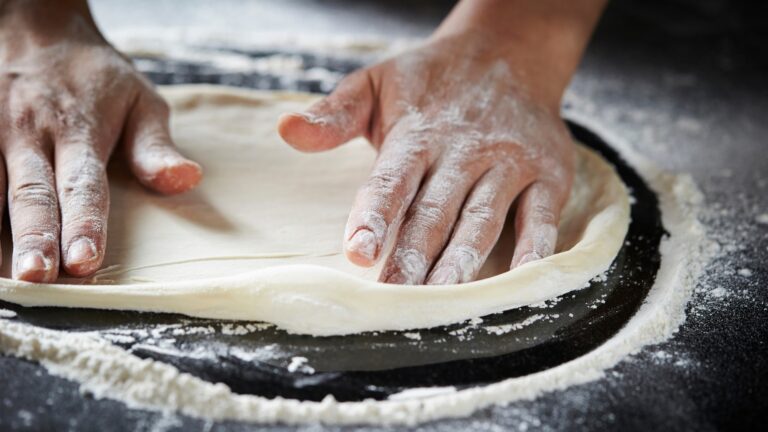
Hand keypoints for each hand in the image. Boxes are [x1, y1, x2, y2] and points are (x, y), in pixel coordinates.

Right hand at [0, 1, 201, 281]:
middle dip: (34, 236)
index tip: (85, 260)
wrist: (36, 29)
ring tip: (3, 275)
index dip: (84, 223)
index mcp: (78, 130)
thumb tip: (186, 180)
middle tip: (37, 276)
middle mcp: (31, 133)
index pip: (83, 184)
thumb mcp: (139, 100)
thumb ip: (155, 146)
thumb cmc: (96, 77)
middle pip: (32, 192)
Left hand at [278, 33, 574, 283]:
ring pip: (483, 219)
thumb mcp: (376, 85)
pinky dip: (534, 249)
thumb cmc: (432, 82)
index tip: (358, 252)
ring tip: (444, 297)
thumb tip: (286, 129)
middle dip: (414, 256)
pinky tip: (519, 280)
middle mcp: (464, 151)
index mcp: (417, 134)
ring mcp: (510, 163)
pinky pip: (542, 218)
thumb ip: (334, 114)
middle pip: (436, 211)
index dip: (375, 216)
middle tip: (394, 296)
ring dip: (464, 260)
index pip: (392, 180)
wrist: (510, 53)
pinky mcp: (548, 174)